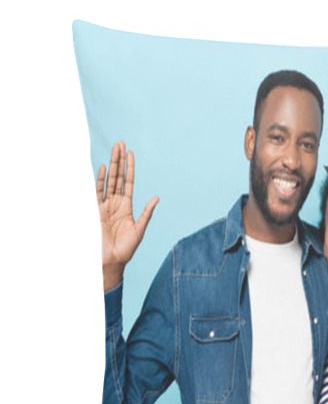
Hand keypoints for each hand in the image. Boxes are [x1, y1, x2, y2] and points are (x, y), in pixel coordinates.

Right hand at [97, 141, 158, 289]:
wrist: (111, 260)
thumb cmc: (126, 248)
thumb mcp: (139, 229)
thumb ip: (146, 213)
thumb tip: (157, 198)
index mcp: (127, 206)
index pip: (128, 182)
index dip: (130, 168)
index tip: (131, 153)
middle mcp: (116, 203)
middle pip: (118, 177)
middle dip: (120, 160)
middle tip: (121, 143)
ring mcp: (105, 205)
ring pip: (109, 180)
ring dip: (112, 165)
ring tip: (114, 149)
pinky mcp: (96, 210)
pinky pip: (97, 192)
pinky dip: (100, 180)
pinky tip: (104, 168)